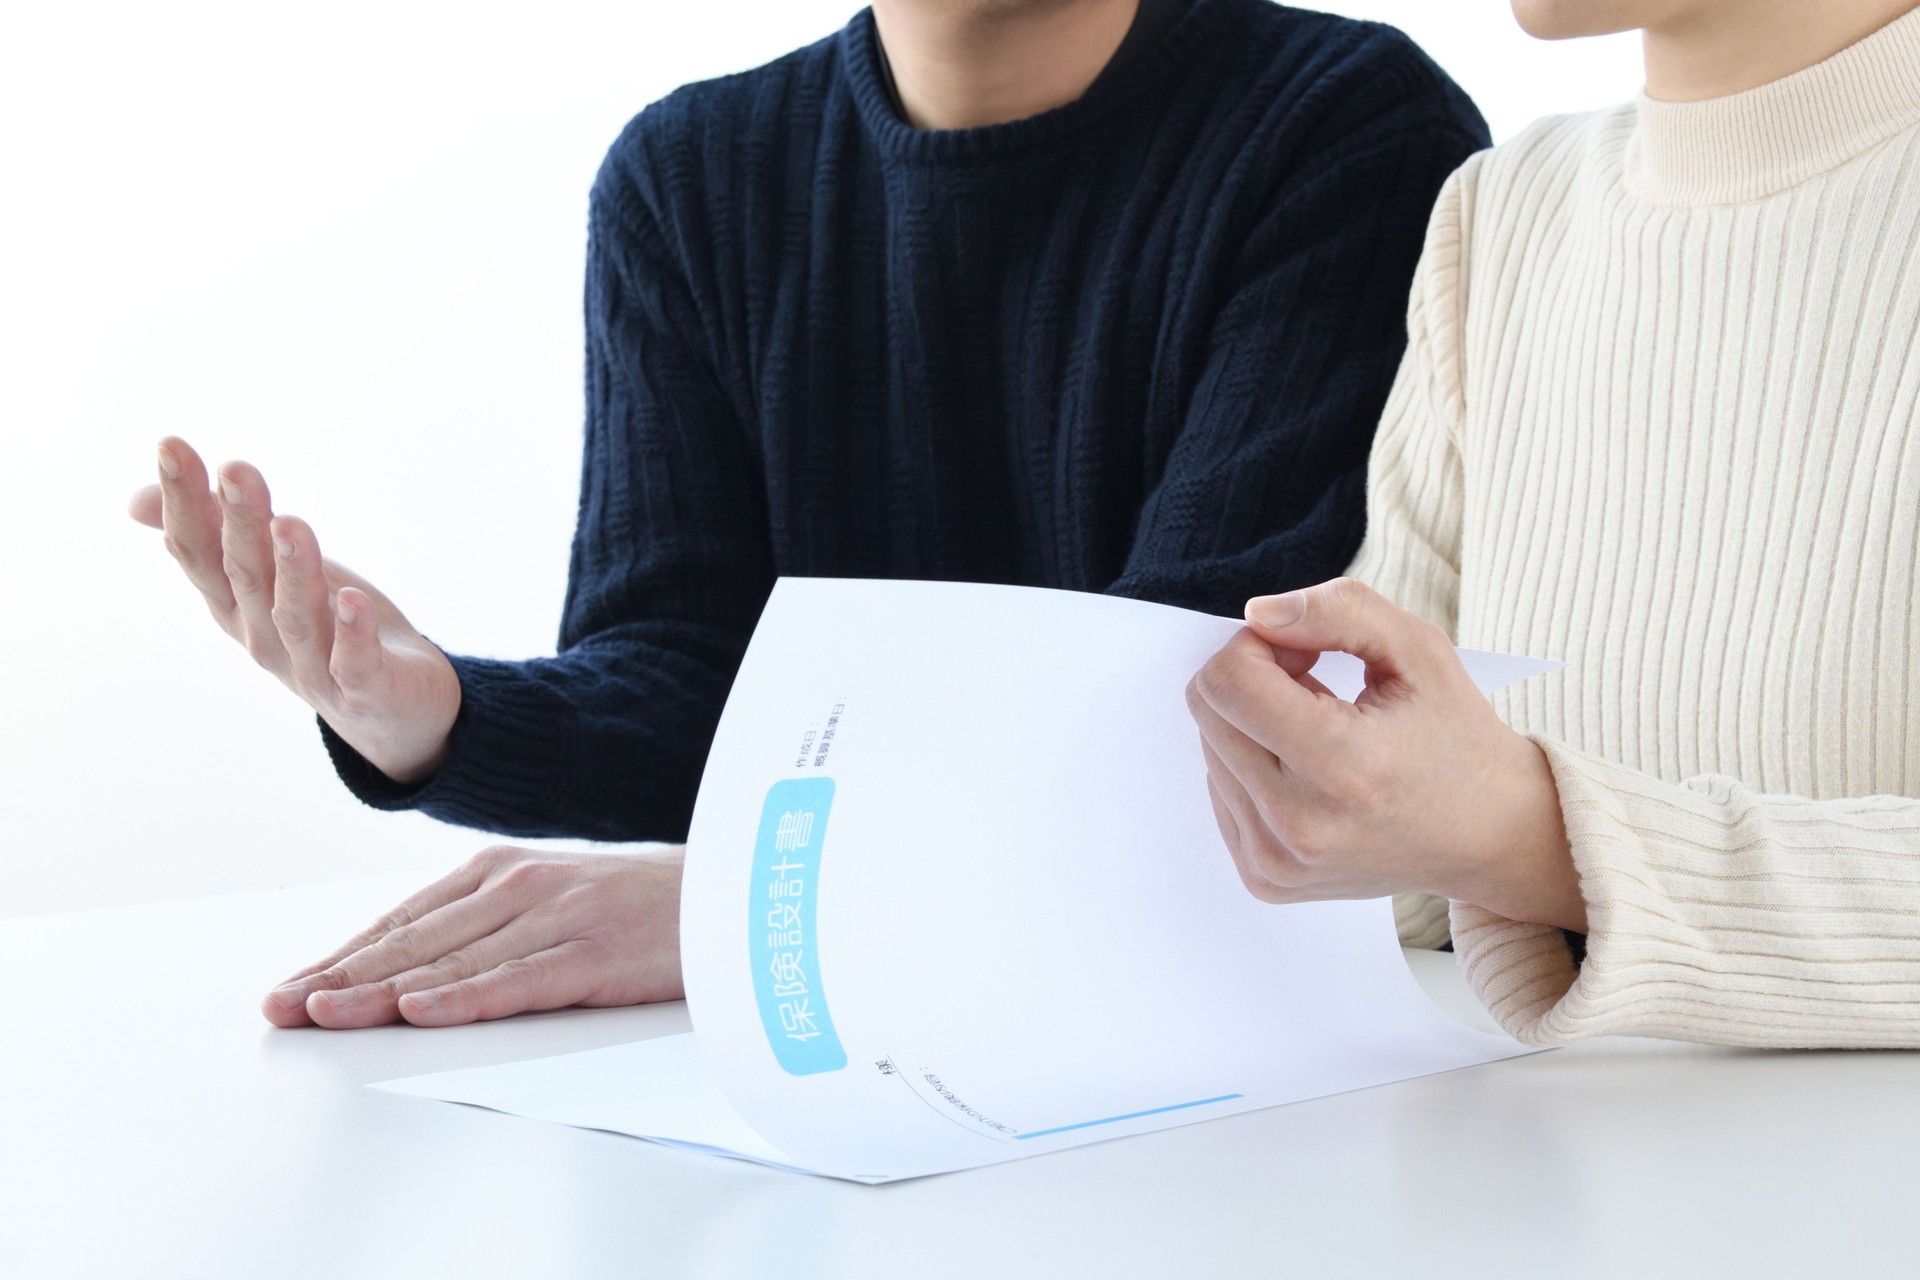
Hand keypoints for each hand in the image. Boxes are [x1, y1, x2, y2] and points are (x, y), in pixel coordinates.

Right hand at [129, 437, 459, 783]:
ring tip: (292, 523)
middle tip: (238, 468)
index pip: (199, 550)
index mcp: (236, 604)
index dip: (184, 500)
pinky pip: (354, 665)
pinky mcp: (366, 690)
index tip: (171, 445)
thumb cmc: (323, 629)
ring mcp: (312, 668)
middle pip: (246, 574)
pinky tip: (353, 601)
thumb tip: (136, 500)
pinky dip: (352, 637)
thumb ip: (213, 536)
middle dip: (240, 522)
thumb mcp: (267, 578)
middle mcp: (262, 636)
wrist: (391, 713)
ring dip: (294, 572)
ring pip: (295, 617)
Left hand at [261, 845, 685, 1028]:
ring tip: (325, 1014)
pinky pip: (518, 980)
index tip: (292, 988)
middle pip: (414, 940)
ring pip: (452, 960)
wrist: (737, 892)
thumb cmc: (642, 907)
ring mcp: (556, 916)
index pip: (404, 920)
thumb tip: (415, 970)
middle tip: (281, 1007)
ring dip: (380, 991)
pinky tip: (422, 1012)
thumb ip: (490, 925)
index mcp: (502, 870)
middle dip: (340, 976)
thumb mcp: (554, 900)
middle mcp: (519, 885)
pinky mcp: (595, 952)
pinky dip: (465, 998)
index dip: (342, 956)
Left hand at [1185, 577, 1585, 931]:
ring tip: (1321, 732)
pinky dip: (1254, 765)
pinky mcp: (1264, 878)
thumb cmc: (1455, 737)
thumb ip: (1337, 611)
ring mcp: (1276, 861)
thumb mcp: (1418, 649)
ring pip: (1209, 748)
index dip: (1257, 645)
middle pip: (1208, 710)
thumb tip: (1257, 614)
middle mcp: (1299, 825)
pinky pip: (1220, 791)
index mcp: (1343, 767)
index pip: (1229, 682)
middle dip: (1254, 677)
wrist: (1489, 837)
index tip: (1305, 651)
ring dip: (1253, 723)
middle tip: (1315, 684)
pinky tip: (1310, 770)